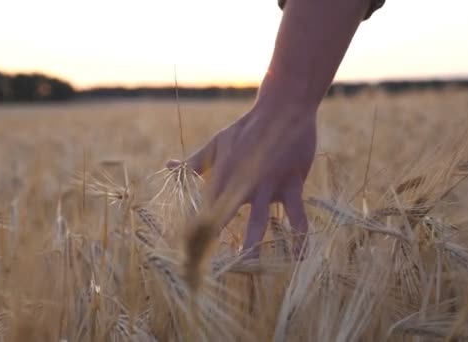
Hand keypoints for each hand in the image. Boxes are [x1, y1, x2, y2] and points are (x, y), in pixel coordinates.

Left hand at [167, 103, 315, 257]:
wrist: (282, 108)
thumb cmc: (246, 129)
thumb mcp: (216, 144)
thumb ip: (193, 162)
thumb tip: (167, 166)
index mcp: (221, 176)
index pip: (203, 209)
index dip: (194, 231)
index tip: (187, 253)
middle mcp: (241, 184)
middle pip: (225, 218)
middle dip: (216, 242)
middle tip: (208, 268)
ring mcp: (267, 185)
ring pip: (259, 222)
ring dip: (254, 246)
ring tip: (250, 267)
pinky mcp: (291, 184)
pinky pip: (297, 215)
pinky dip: (300, 236)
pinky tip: (300, 256)